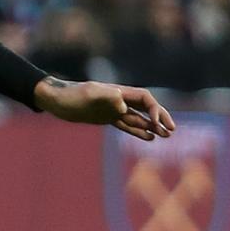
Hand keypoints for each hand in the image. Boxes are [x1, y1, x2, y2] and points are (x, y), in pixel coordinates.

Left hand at [35, 78, 175, 142]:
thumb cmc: (71, 95)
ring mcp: (113, 110)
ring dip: (153, 126)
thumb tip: (123, 106)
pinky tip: (149, 137)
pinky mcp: (106, 118)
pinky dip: (138, 131)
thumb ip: (106, 98)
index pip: (145, 99)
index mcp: (119, 92)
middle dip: (160, 117)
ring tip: (166, 136)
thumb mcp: (88, 95)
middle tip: (172, 130)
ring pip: (139, 118)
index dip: (155, 110)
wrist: (57, 100)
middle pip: (146, 108)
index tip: (157, 123)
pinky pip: (127, 125)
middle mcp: (119, 100)